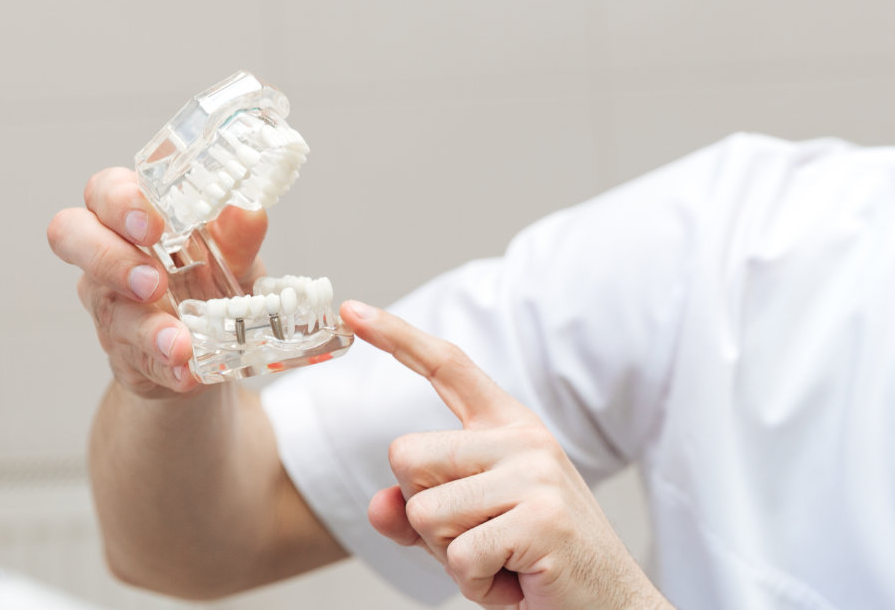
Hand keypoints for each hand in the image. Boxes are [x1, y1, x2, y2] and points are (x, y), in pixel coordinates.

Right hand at [47, 167, 268, 399]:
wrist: (214, 342)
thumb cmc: (210, 276)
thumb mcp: (232, 252)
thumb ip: (238, 234)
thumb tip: (250, 212)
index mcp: (129, 215)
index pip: (103, 191)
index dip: (119, 203)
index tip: (153, 225)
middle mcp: (105, 256)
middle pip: (71, 238)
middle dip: (109, 258)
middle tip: (152, 281)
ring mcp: (109, 306)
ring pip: (108, 310)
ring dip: (144, 328)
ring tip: (179, 343)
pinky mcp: (124, 353)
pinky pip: (135, 360)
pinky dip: (164, 367)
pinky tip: (186, 373)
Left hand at [341, 301, 672, 609]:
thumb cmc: (538, 568)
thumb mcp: (469, 534)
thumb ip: (417, 513)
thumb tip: (378, 505)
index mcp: (509, 430)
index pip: (448, 367)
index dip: (397, 337)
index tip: (352, 311)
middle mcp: (524, 440)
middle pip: (407, 457)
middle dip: (423, 515)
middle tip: (480, 542)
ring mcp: (536, 475)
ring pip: (425, 511)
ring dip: (451, 557)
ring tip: (502, 563)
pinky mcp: (541, 518)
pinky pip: (459, 557)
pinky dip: (476, 586)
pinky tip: (516, 581)